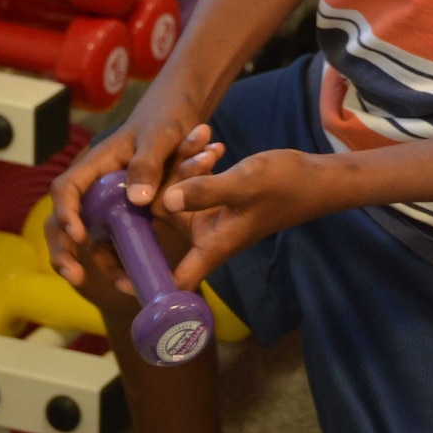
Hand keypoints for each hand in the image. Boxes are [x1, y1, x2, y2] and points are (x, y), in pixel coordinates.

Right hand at [47, 119, 221, 289]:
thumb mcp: (161, 134)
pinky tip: (133, 280)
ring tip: (119, 286)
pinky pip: (116, 240)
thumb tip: (137, 199)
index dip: (66, 212)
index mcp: (98, 163)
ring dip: (96, 262)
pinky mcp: (126, 213)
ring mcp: (110, 201)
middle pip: (66, 219)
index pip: (67, 188)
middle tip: (75, 275)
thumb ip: (149, 162)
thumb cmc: (166, 118)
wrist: (181, 114)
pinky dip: (121, 260)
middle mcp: (98, 185)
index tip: (78, 235)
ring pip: (90, 236)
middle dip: (64, 248)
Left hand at [161, 148, 330, 290]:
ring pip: (176, 199)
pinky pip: (191, 187)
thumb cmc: (285, 186)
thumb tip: (165, 201)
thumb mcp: (245, 183)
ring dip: (182, 172)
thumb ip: (205, 191)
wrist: (316, 179)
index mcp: (212, 244)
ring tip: (203, 145)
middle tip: (165, 170)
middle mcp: (207, 235)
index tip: (115, 279)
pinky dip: (195, 168)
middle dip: (160, 195)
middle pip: (163, 226)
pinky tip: (210, 145)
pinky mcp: (217, 200)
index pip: (174, 282)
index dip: (145, 287)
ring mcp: (211, 217)